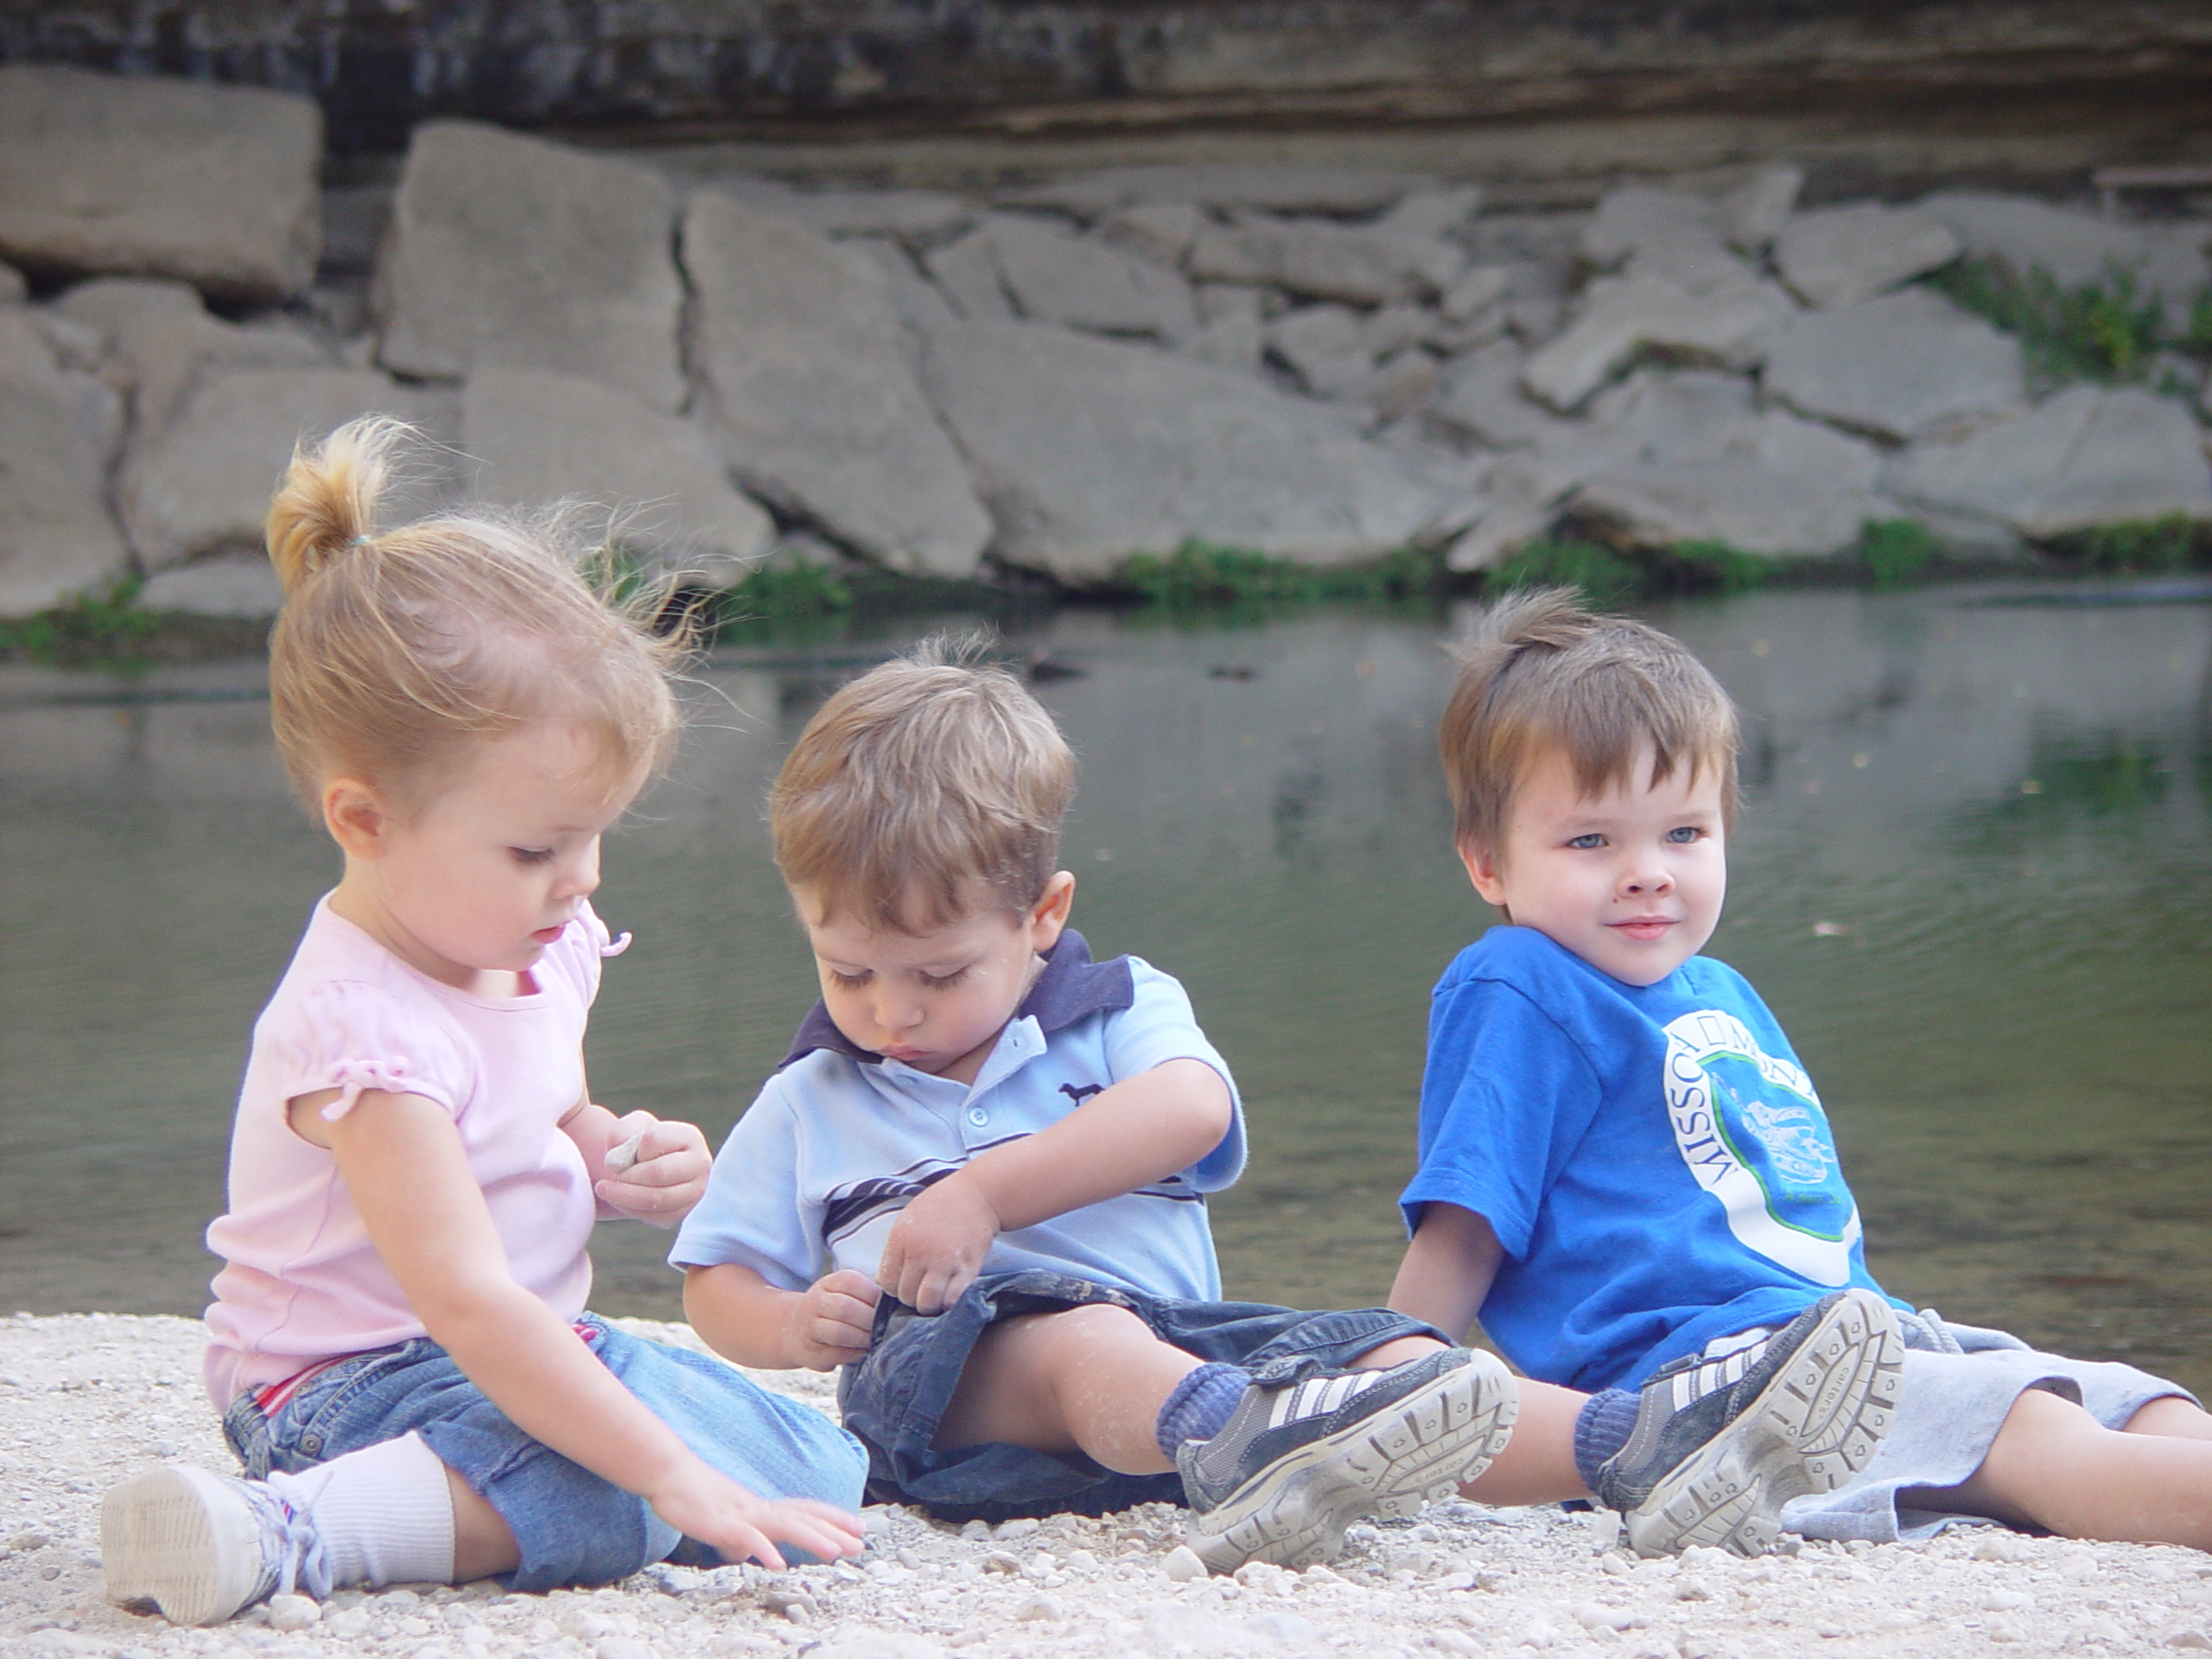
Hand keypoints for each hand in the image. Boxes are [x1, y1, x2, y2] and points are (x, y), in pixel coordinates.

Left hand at [594, 1112, 710, 1228]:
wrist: (644, 1168)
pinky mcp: (680, 1214)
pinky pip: (653, 1217)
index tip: (627, 1150)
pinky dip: (630, 1209)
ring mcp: (694, 1192)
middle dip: (627, 1175)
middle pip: (658, 1172)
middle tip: (612, 1175)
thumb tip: (618, 1161)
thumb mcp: (629, 1127)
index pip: (653, 1140)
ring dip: (624, 1195)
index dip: (632, 1147)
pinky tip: (620, 1199)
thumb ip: (622, 1132)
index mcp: (690, 1136)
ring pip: (656, 1199)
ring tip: (605, 1188)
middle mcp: (700, 1164)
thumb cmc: (638, 1144)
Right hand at [645, 1460, 864, 1570]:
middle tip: (861, 1544)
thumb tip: (748, 1552)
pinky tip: (778, 1565)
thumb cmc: (692, 1494)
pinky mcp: (721, 1522)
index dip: (831, 1517)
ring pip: (784, 1526)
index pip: (803, 1510)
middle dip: (833, 1531)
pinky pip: (747, 1538)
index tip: (857, 1524)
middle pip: (802, 1518)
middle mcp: (757, 1508)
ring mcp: (741, 1514)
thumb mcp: (722, 1521)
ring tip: (835, 1553)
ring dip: (812, 1539)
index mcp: (759, 1506)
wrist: (667, 1472)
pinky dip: (764, 1550)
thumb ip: (739, 1536)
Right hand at [784, 1269, 879, 1370]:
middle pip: (846, 1308)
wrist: (795, 1330)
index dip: (872, 1296)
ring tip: (874, 1340)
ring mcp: (809, 1327)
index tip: (887, 1306)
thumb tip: (895, 1305)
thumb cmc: (832, 1310)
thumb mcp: (843, 1293)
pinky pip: (836, 1354)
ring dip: (862, 1338)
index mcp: (828, 1283)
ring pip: (839, 1332)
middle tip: (884, 1327)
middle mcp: (815, 1302)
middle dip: (869, 1320)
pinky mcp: (810, 1352)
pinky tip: (863, 1351)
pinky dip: (854, 1354)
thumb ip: (865, 1295)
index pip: (851, 1282)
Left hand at [877, 1173, 999, 1313]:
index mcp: (901, 1239)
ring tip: (935, 1296)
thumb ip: (895, 1251)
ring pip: (927, 1303)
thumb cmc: (941, 1206)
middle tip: (922, 1289)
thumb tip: (885, 1283)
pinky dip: (949, 1302)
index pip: (886, 1282)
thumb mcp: (908, 1220)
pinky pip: (952, 1299)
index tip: (905, 1282)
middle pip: (905, 1295)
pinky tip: (951, 1293)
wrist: (978, 1195)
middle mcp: (920, 1252)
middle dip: (912, 1298)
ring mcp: (944, 1262)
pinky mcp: (967, 1268)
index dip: (894, 1288)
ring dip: (929, 1304)